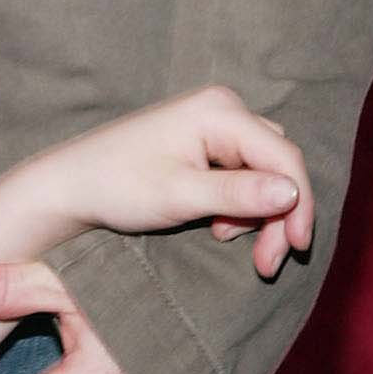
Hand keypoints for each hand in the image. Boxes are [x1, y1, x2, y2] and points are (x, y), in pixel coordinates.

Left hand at [28, 84, 313, 276]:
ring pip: (264, 173)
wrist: (73, 186)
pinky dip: (241, 207)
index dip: (299, 205)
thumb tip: (292, 192)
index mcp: (218, 111)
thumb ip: (238, 194)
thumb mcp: (180, 195)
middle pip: (278, 165)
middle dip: (279, 216)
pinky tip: (219, 227)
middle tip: (266, 264)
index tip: (294, 250)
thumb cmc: (119, 186)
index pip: (283, 157)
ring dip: (260, 215)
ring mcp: (213, 125)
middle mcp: (222, 109)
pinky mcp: (205, 144)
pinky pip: (244, 176)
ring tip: (229, 242)